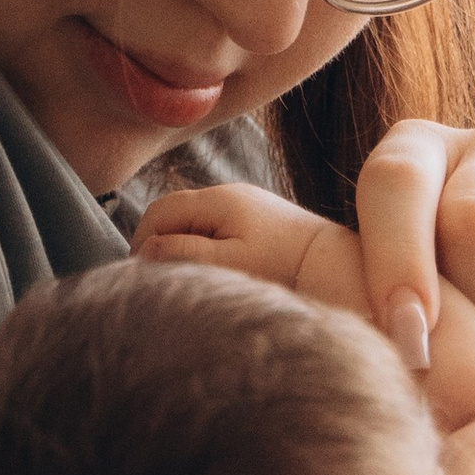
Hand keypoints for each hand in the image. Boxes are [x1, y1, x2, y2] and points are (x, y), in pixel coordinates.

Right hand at [134, 179, 368, 314]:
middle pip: (174, 214)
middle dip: (159, 244)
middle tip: (158, 280)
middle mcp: (230, 194)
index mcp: (219, 200)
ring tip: (186, 278)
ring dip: (181, 247)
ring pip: (194, 222)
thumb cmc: (283, 266)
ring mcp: (244, 205)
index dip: (141, 241)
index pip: (159, 212)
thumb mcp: (230, 262)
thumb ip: (184, 254)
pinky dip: (204, 247)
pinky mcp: (257, 219)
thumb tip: (146, 249)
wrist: (334, 264)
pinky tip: (213, 271)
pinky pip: (215, 228)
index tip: (140, 275)